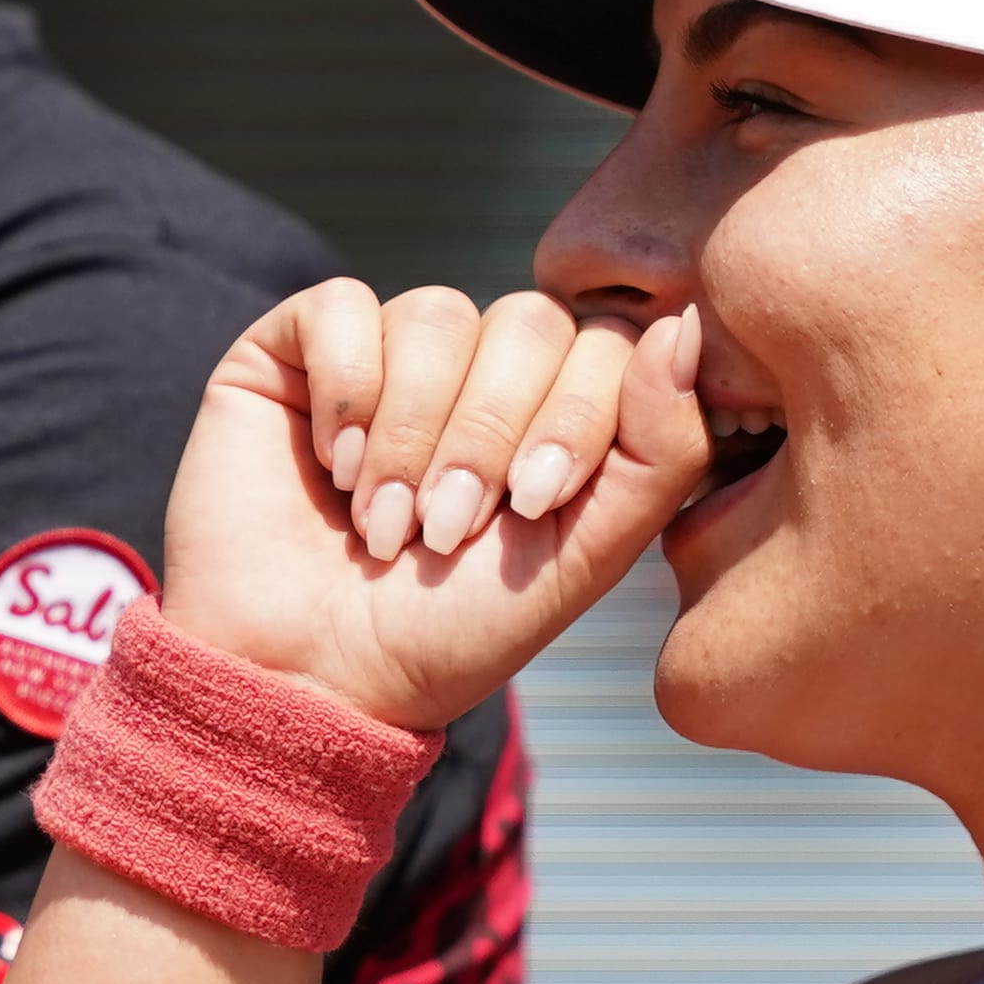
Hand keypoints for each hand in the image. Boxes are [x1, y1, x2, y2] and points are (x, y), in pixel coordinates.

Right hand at [152, 282, 707, 732]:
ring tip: (380, 524)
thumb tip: (683, 325)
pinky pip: (343, 306)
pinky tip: (334, 467)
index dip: (574, 416)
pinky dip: (345, 392)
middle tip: (445, 529)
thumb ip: (660, 452)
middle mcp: (479, 368)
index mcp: (556, 410)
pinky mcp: (300, 346)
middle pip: (528, 319)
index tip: (528, 509)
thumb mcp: (581, 557)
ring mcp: (391, 349)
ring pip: (438, 314)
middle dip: (490, 434)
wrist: (310, 678)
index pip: (607, 343)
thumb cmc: (448, 633)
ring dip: (412, 434)